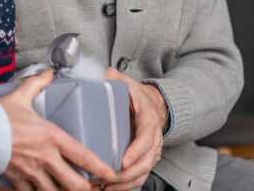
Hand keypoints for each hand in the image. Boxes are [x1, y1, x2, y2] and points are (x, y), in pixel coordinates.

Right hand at [0, 70, 118, 190]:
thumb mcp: (20, 95)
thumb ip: (38, 83)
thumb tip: (49, 73)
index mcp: (51, 137)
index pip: (84, 157)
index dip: (102, 169)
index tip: (113, 174)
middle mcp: (46, 158)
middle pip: (75, 185)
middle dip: (87, 189)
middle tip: (92, 185)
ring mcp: (32, 173)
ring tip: (69, 187)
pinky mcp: (18, 181)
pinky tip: (43, 188)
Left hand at [103, 68, 166, 190]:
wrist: (152, 104)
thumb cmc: (137, 95)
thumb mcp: (126, 82)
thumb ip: (113, 77)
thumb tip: (100, 74)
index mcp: (148, 118)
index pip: (146, 137)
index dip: (136, 151)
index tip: (123, 161)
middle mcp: (153, 138)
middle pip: (145, 161)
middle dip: (127, 173)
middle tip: (107, 177)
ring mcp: (151, 151)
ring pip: (143, 173)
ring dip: (124, 183)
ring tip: (103, 186)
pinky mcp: (145, 160)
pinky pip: (139, 177)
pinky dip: (126, 186)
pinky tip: (109, 189)